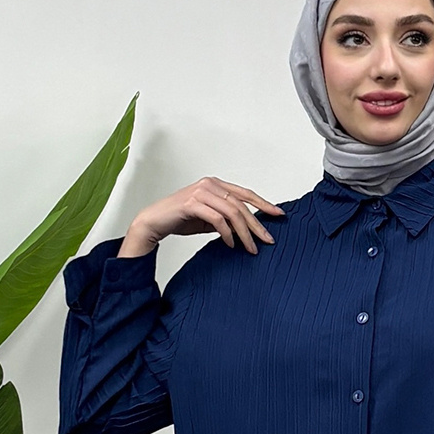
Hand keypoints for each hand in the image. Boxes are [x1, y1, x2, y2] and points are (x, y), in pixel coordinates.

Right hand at [118, 177, 284, 258]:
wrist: (155, 221)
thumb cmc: (180, 218)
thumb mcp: (208, 219)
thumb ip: (225, 219)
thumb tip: (244, 228)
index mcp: (216, 184)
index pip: (245, 194)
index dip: (263, 204)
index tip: (278, 215)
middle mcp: (210, 184)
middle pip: (241, 205)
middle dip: (257, 224)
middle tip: (267, 240)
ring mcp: (201, 192)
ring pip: (232, 212)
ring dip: (244, 233)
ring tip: (250, 249)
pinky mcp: (192, 203)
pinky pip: (217, 219)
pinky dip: (227, 234)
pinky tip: (231, 245)